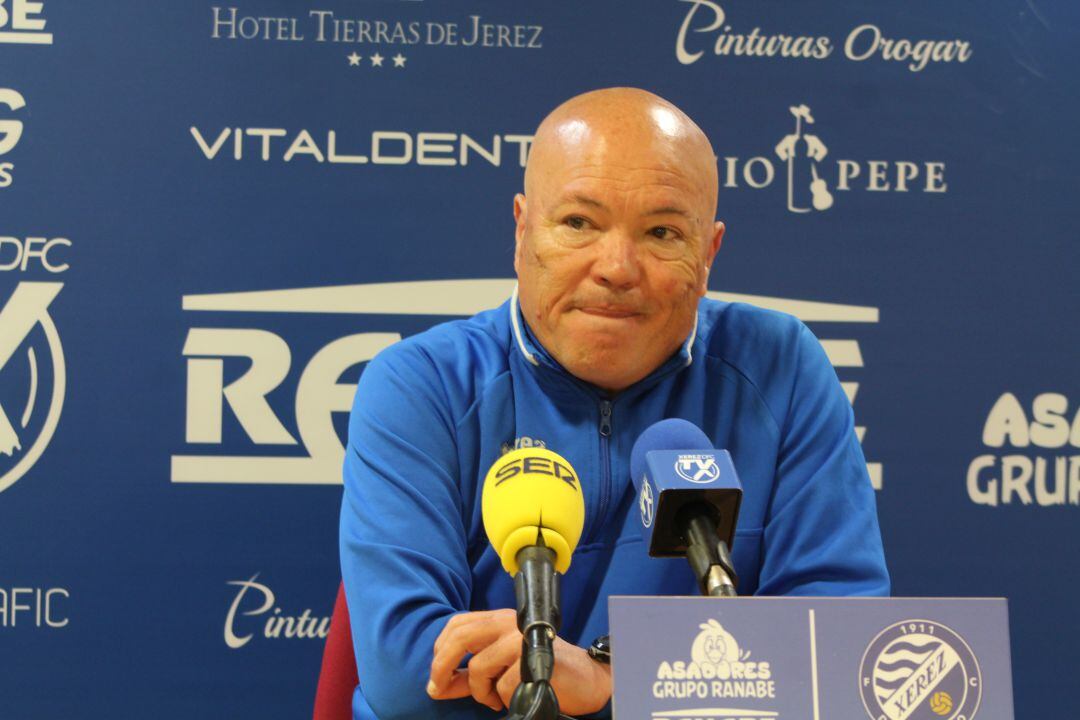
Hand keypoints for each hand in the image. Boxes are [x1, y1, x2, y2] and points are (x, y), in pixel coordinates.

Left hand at [427, 609, 611, 714]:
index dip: (440, 649)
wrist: (584, 680)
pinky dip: (502, 699)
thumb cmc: (540, 671)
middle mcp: (510, 622)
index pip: (458, 623)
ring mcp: (522, 639)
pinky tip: (515, 697)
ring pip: (479, 667)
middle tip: (437, 689)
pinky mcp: (534, 660)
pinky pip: (501, 686)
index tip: (436, 676)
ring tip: (494, 698)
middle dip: (442, 666)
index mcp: (500, 619)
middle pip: (461, 637)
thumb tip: (436, 686)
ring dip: (480, 692)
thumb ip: (470, 674)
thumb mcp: (500, 667)